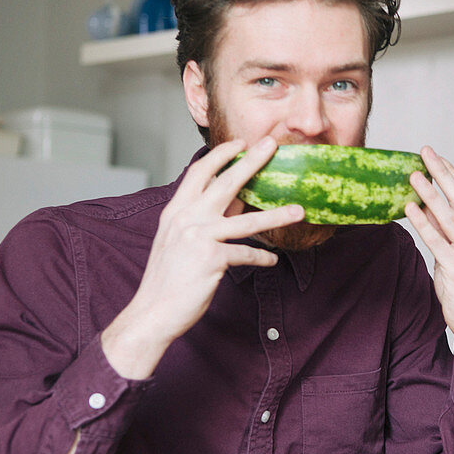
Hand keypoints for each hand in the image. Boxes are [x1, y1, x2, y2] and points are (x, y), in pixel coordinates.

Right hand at [101, 137, 304, 378]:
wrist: (153, 311)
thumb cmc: (170, 277)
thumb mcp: (182, 240)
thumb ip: (206, 219)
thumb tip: (235, 202)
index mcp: (176, 210)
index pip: (199, 172)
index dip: (220, 155)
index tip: (240, 143)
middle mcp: (186, 218)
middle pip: (225, 182)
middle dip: (251, 161)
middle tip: (273, 145)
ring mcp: (198, 237)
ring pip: (246, 221)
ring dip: (276, 216)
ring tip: (299, 211)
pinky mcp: (211, 259)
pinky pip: (246, 254)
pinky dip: (262, 257)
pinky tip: (272, 260)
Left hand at [404, 146, 453, 370]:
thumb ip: (447, 231)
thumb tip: (425, 204)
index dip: (451, 173)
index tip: (435, 156)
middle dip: (441, 173)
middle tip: (424, 152)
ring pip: (449, 216)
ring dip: (429, 193)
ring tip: (413, 175)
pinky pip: (437, 241)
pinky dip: (422, 223)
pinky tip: (409, 208)